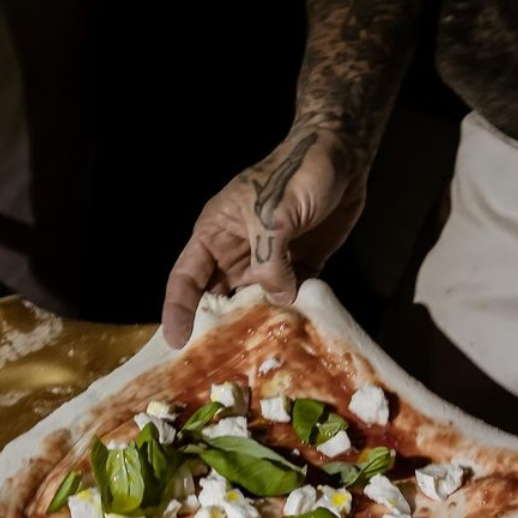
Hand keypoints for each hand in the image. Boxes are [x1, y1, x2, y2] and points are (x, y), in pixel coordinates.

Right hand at [161, 125, 366, 346]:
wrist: (342, 153)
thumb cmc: (297, 174)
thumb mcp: (275, 215)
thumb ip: (269, 261)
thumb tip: (276, 300)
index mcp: (215, 233)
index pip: (186, 278)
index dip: (177, 310)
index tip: (176, 342)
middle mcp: (237, 251)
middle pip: (217, 297)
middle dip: (216, 327)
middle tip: (215, 365)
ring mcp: (268, 260)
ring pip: (253, 303)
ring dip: (256, 325)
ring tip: (254, 358)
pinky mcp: (300, 266)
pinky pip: (289, 298)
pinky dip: (289, 315)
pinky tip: (293, 337)